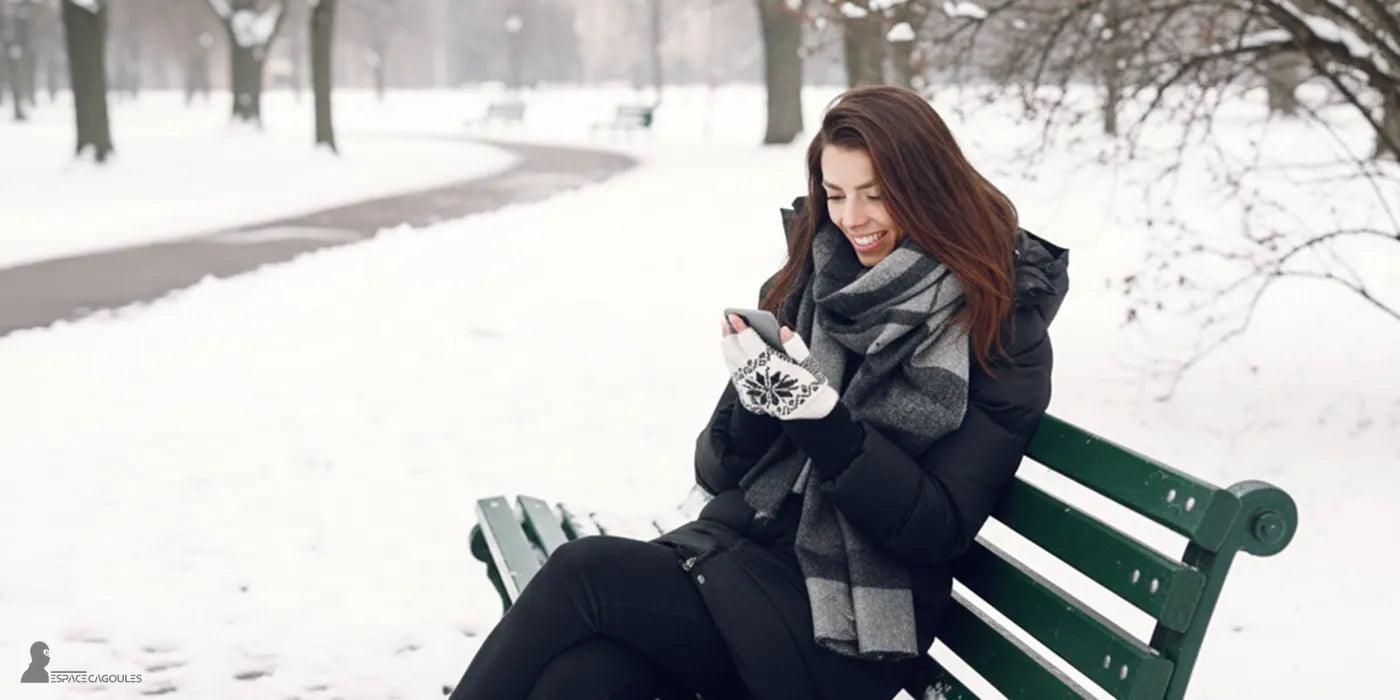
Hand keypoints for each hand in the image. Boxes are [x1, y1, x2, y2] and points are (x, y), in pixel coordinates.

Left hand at [720, 314, 838, 419]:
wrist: (807, 412)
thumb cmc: (809, 383)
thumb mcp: (809, 363)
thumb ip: (796, 345)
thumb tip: (783, 329)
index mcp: (771, 364)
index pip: (748, 340)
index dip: (740, 325)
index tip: (733, 314)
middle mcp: (755, 375)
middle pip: (732, 349)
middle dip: (729, 333)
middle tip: (727, 321)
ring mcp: (749, 386)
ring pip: (729, 361)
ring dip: (727, 345)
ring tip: (728, 333)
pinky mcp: (747, 394)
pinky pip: (733, 372)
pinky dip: (730, 360)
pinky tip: (734, 351)